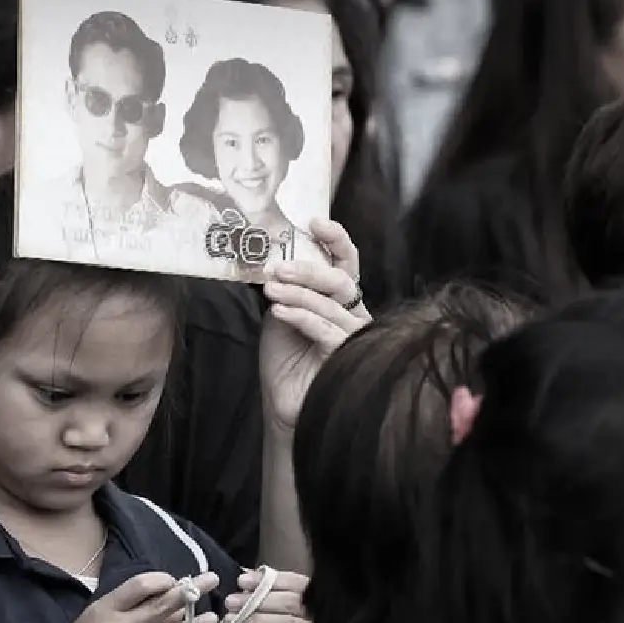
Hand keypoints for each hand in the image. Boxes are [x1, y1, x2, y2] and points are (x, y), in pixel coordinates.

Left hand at [225, 568, 315, 622]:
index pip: (296, 583)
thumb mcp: (290, 611)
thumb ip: (271, 593)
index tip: (242, 581)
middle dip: (257, 600)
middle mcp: (324, 616)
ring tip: (233, 621)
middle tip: (230, 602)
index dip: (267, 580)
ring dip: (257, 621)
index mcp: (321, 598)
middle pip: (290, 602)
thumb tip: (246, 576)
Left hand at [259, 218, 369, 432]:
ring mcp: (352, 334)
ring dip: (298, 292)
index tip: (315, 222)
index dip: (335, 239)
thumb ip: (285, 285)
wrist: (281, 400)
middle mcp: (352, 312)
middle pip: (339, 280)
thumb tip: (271, 256)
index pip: (345, 261)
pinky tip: (281, 310)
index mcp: (339, 297)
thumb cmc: (284, 356)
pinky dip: (301, 315)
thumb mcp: (280, 311)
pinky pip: (325, 328)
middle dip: (308, 269)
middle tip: (278, 267)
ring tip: (271, 287)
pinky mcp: (345, 355)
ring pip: (330, 304)